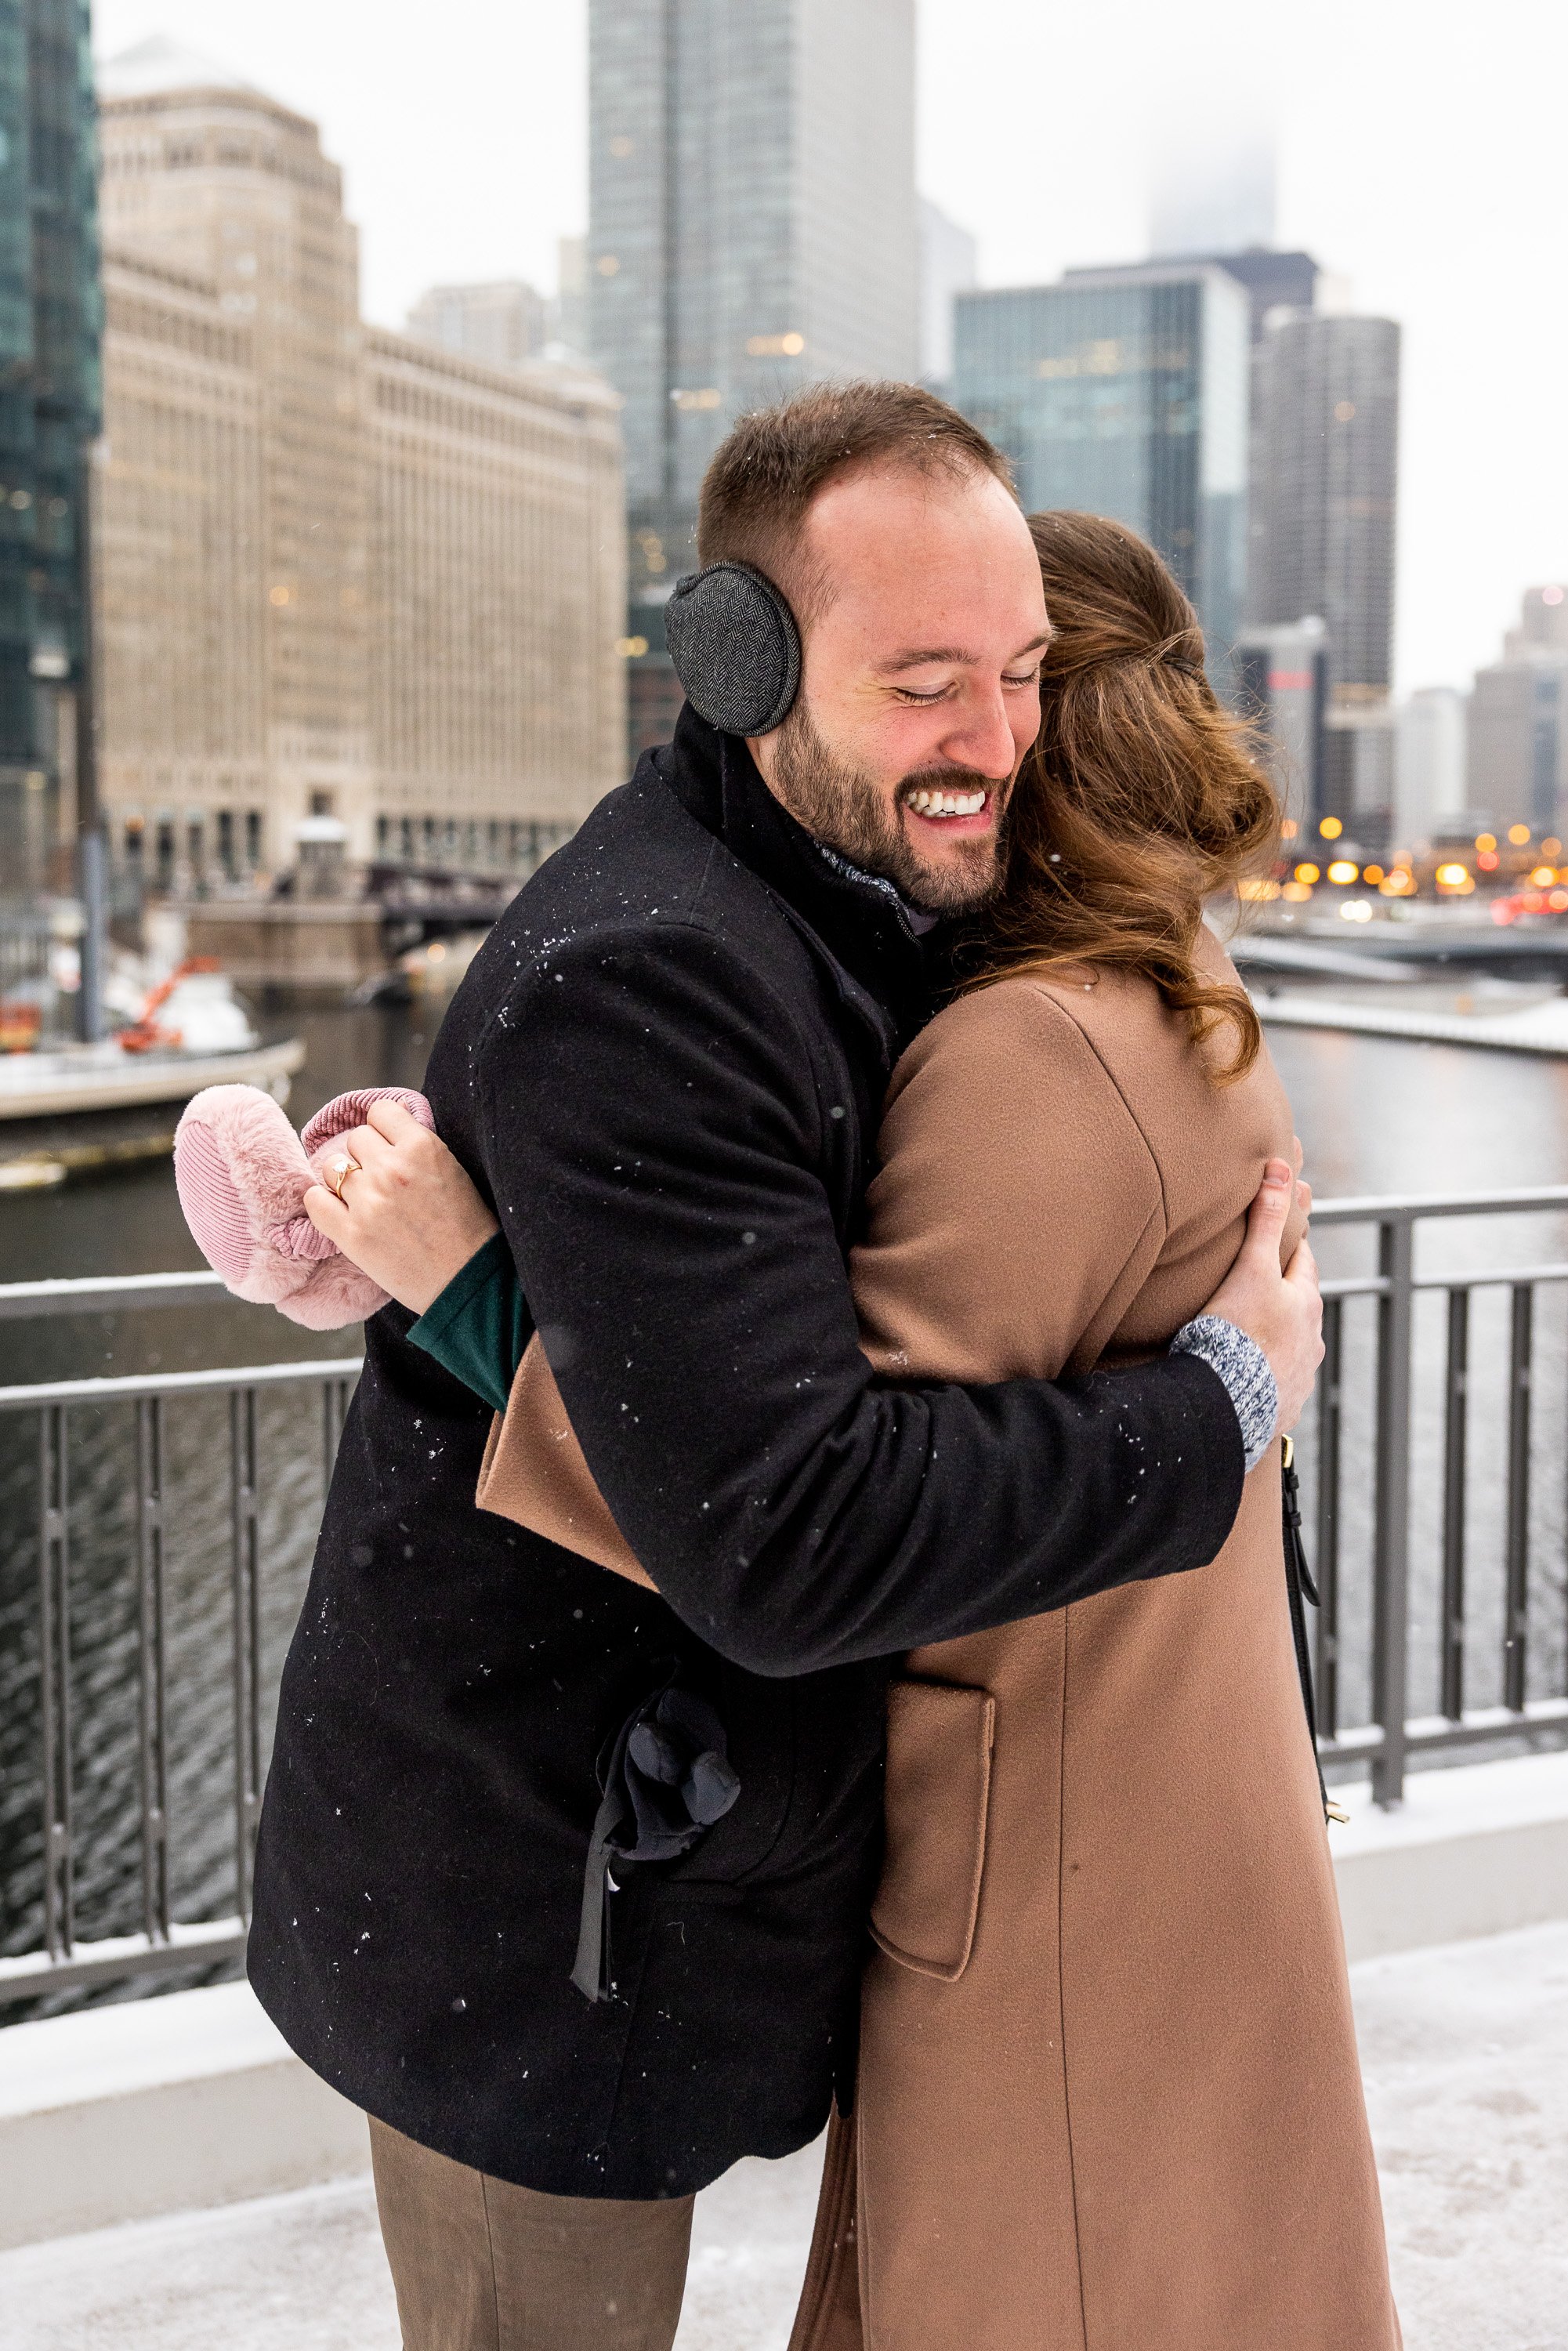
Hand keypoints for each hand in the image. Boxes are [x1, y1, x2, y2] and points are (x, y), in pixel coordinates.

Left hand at [304, 1098, 499, 1313]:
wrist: (468, 1282)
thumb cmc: (468, 1228)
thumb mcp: (454, 1170)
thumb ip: (418, 1146)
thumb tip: (387, 1122)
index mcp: (423, 1147)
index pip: (380, 1112)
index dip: (384, 1129)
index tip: (389, 1145)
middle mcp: (392, 1169)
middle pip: (356, 1139)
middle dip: (367, 1156)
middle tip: (384, 1181)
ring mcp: (369, 1202)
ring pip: (333, 1167)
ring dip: (346, 1180)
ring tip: (367, 1201)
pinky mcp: (351, 1235)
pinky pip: (314, 1200)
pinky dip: (324, 1203)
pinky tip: (341, 1213)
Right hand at [1200, 1153, 1323, 1440]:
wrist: (1228, 1399)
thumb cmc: (1238, 1331)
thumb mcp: (1251, 1266)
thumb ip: (1266, 1218)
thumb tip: (1282, 1167)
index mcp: (1305, 1303)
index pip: (1302, 1264)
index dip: (1290, 1247)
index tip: (1281, 1237)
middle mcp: (1312, 1339)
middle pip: (1301, 1306)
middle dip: (1287, 1293)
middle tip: (1265, 1282)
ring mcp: (1301, 1374)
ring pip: (1294, 1346)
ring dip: (1280, 1338)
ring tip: (1256, 1335)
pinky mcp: (1285, 1403)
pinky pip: (1279, 1384)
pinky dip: (1268, 1375)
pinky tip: (1251, 1377)